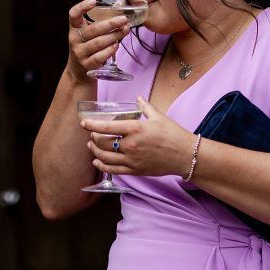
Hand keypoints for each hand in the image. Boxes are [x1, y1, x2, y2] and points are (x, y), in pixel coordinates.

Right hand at [67, 0, 129, 81]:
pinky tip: (117, 45)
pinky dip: (110, 50)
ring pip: (98, 43)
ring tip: (125, 30)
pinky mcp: (87, 65)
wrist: (78, 71)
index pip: (74, 15)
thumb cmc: (87, 46)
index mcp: (74, 28)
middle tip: (124, 19)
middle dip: (110, 24)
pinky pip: (99, 57)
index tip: (94, 1)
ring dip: (114, 36)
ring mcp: (80, 53)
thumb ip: (100, 22)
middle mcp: (74, 40)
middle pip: (92, 30)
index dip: (82, 7)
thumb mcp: (88, 33)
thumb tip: (121, 9)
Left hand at [81, 98, 196, 178]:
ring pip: (104, 157)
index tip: (84, 123)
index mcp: (135, 129)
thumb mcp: (158, 117)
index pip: (106, 127)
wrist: (185, 155)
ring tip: (91, 146)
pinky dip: (102, 166)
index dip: (91, 125)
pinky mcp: (135, 170)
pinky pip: (113, 170)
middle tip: (92, 134)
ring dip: (95, 151)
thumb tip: (138, 98)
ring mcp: (132, 160)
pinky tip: (97, 161)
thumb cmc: (173, 134)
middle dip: (93, 137)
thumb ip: (145, 106)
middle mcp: (130, 145)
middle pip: (102, 142)